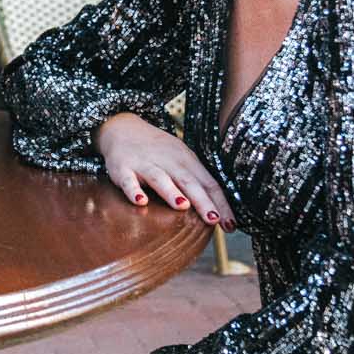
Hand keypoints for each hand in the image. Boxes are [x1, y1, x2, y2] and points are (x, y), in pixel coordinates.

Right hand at [94, 113, 232, 228]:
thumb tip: (218, 211)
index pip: (209, 183)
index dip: (221, 204)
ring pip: (160, 178)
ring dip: (171, 192)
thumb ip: (196, 182)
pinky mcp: (122, 168)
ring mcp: (144, 164)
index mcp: (186, 161)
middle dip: (202, 201)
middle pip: (188, 181)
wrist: (123, 128)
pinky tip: (140, 201)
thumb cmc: (158, 152)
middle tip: (213, 219)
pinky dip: (133, 190)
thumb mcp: (181, 161)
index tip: (231, 225)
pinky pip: (128, 180)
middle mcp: (168, 161)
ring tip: (182, 206)